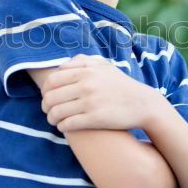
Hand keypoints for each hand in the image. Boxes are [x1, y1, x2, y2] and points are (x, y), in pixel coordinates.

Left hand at [40, 54, 158, 132]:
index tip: (47, 96)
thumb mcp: (104, 66)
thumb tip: (61, 66)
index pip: (52, 80)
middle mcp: (86, 85)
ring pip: (57, 112)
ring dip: (51, 118)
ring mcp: (90, 102)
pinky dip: (62, 126)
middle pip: (51, 97)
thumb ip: (82, 61)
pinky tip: (64, 126)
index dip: (45, 90)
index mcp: (86, 71)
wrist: (142, 103)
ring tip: (54, 120)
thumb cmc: (121, 85)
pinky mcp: (95, 119)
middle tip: (47, 110)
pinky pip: (68, 124)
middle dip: (45, 106)